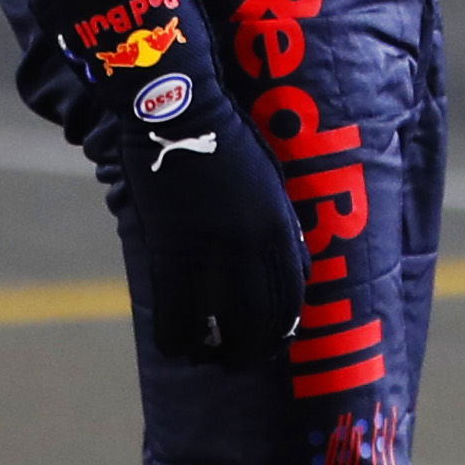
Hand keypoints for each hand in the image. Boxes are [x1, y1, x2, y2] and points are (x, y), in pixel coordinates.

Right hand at [38, 0, 305, 365]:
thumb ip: (277, 220)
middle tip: (239, 358)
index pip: (292, 298)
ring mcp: (211, 253)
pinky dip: (177, 337)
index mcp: (281, 227)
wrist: (180, 106)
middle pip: (260, 322)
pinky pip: (175, 313)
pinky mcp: (172, 251)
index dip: (283, 327)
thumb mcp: (267, 176)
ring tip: (208, 358)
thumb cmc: (225, 131)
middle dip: (252, 349)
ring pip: (220, 327)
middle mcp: (252, 249)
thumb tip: (285, 258)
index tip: (274, 339)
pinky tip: (175, 346)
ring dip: (215, 352)